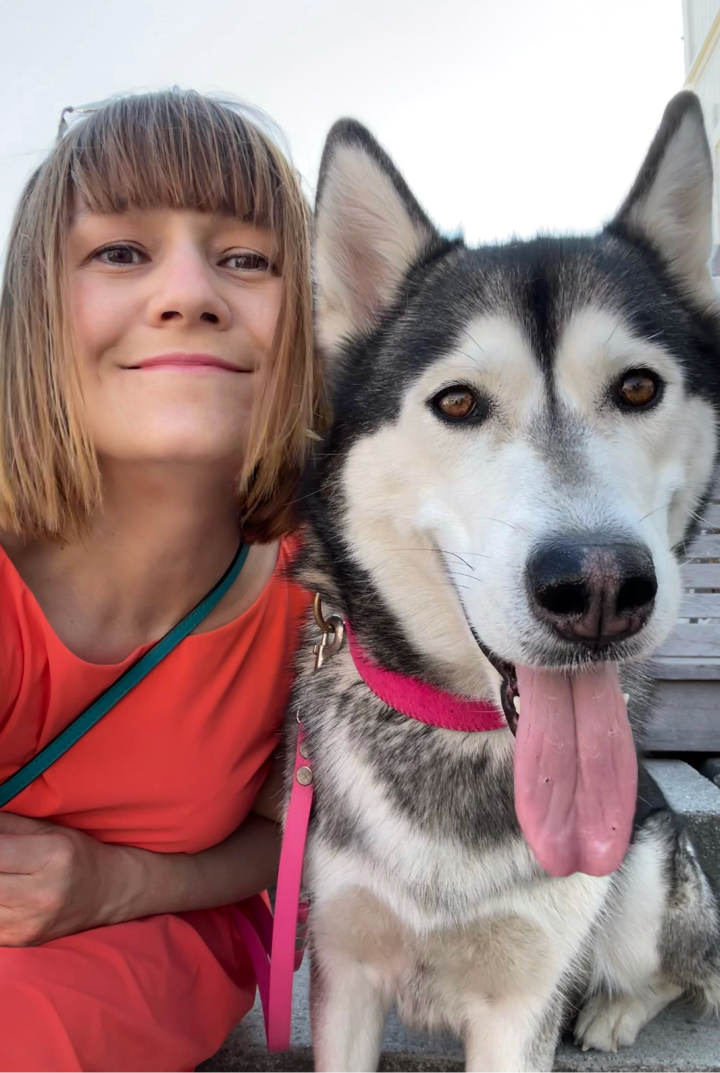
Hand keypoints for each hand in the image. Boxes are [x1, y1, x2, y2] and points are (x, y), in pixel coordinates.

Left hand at [0, 809, 280, 946]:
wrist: (113, 892)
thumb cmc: (81, 852)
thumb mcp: (49, 828)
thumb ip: (8, 823)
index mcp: (52, 857)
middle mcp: (41, 895)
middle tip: (5, 855)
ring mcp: (30, 924)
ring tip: (8, 871)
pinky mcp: (21, 942)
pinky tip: (8, 889)